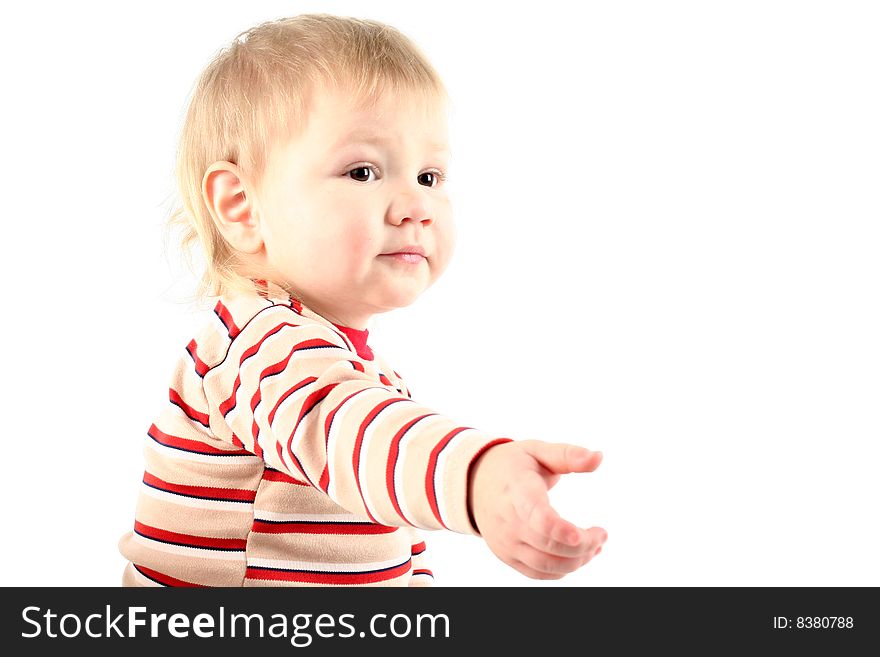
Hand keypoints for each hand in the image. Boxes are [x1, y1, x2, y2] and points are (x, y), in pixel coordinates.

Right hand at [468, 440, 605, 579]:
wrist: (475, 484)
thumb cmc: (512, 466)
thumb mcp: (537, 450)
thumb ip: (568, 455)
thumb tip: (599, 457)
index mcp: (517, 490)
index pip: (536, 515)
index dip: (560, 529)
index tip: (586, 535)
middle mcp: (508, 520)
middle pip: (548, 545)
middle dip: (584, 545)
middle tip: (602, 534)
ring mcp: (506, 542)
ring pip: (546, 565)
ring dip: (577, 560)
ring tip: (595, 545)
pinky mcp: (507, 556)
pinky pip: (538, 573)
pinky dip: (563, 569)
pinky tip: (578, 555)